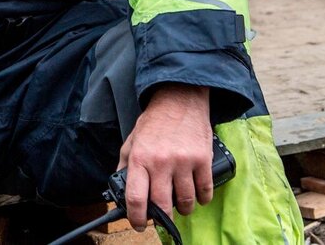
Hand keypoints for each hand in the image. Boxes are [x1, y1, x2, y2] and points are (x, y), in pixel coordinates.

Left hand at [118, 84, 212, 230]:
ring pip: (185, 202)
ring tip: (180, 205)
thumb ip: (125, 166)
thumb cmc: (153, 123)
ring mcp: (184, 162)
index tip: (138, 224)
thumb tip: (119, 190)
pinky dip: (201, 199)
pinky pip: (205, 191)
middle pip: (162, 205)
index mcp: (140, 159)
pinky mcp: (203, 160)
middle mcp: (161, 162)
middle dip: (162, 219)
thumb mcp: (131, 142)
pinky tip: (197, 197)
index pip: (136, 197)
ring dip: (183, 209)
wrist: (179, 100)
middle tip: (163, 221)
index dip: (136, 217)